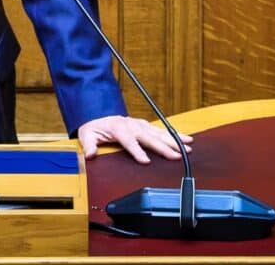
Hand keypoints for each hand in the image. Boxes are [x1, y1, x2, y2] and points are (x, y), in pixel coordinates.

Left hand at [77, 115, 192, 162]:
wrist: (99, 114)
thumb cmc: (95, 126)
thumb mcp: (87, 135)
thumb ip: (89, 145)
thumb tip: (90, 154)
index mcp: (118, 128)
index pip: (129, 141)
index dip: (137, 151)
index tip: (145, 161)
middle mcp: (132, 125)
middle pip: (149, 137)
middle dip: (163, 147)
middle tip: (175, 156)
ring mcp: (140, 124)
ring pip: (159, 132)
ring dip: (174, 140)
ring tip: (188, 146)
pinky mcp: (146, 125)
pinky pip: (161, 130)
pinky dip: (174, 135)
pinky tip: (186, 139)